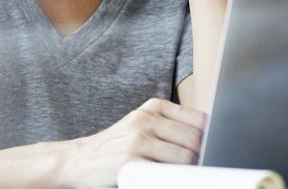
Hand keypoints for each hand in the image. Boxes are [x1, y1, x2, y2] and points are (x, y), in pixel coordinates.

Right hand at [57, 98, 205, 188]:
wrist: (78, 159)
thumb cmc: (116, 145)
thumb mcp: (141, 124)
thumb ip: (170, 126)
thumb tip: (208, 138)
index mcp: (153, 107)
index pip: (199, 119)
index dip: (209, 138)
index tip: (209, 150)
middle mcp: (145, 119)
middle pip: (194, 139)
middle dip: (201, 157)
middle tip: (196, 168)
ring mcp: (137, 141)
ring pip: (185, 157)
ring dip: (189, 171)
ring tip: (181, 175)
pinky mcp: (130, 163)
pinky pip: (165, 174)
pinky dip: (173, 180)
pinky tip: (165, 180)